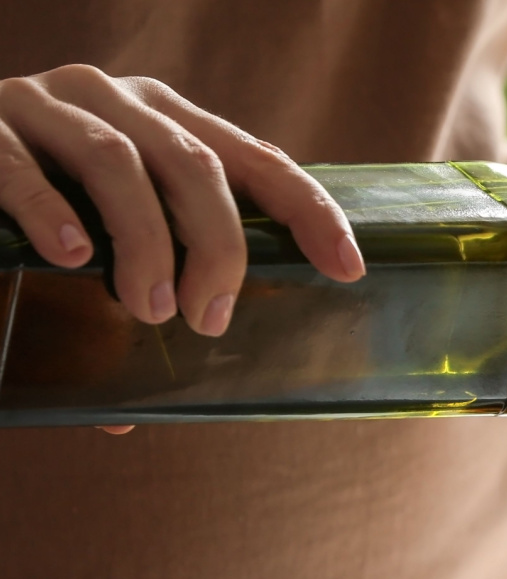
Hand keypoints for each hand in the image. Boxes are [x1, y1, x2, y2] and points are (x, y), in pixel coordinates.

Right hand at [0, 65, 364, 337]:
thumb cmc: (46, 211)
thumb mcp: (115, 237)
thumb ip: (146, 295)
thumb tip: (134, 420)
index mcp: (169, 125)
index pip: (258, 161)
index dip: (309, 210)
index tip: (347, 267)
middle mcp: (118, 103)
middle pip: (196, 165)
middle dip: (218, 248)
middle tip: (209, 319)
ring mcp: (49, 105)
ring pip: (119, 163)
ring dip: (146, 245)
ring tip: (149, 308)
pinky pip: (24, 166)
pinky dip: (53, 211)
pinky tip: (71, 254)